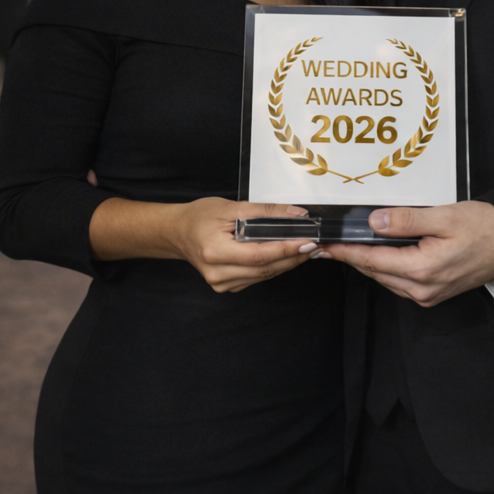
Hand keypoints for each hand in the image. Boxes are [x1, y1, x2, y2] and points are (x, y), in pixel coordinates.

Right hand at [89, 198, 318, 293]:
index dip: (286, 250)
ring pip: (264, 275)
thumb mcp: (231, 206)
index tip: (308, 241)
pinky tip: (287, 256)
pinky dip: (274, 267)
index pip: (259, 255)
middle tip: (315, 244)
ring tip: (307, 248)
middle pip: (265, 268)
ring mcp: (222, 283)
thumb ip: (264, 212)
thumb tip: (296, 215)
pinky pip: (258, 277)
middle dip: (293, 257)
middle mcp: (217, 273)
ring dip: (288, 263)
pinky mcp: (228, 287)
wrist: (178, 233)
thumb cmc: (199, 217)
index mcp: (214, 251)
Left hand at [324, 201, 493, 307]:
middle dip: (350, 257)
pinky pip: (398, 282)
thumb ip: (407, 220)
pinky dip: (384, 268)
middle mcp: (422, 289)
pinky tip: (377, 254)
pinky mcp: (431, 294)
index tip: (325, 244)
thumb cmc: (483, 228)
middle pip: (375, 271)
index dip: (345, 251)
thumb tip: (375, 221)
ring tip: (346, 247)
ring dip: (366, 263)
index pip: (372, 260)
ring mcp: (427, 295)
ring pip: (384, 278)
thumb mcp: (444, 217)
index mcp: (423, 269)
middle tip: (327, 244)